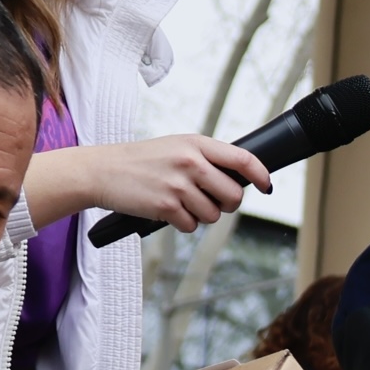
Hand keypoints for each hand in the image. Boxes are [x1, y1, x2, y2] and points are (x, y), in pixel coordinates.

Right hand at [29, 135, 272, 236]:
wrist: (102, 170)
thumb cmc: (143, 161)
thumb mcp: (176, 147)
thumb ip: (207, 158)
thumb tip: (242, 179)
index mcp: (196, 144)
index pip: (243, 159)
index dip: (261, 175)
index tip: (267, 186)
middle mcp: (191, 162)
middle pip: (234, 195)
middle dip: (226, 204)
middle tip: (209, 200)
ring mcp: (179, 185)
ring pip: (214, 215)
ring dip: (201, 215)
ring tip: (180, 202)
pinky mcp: (166, 206)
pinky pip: (192, 226)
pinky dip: (183, 223)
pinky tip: (167, 210)